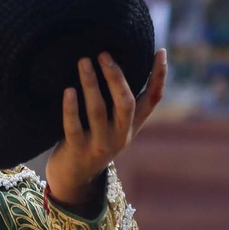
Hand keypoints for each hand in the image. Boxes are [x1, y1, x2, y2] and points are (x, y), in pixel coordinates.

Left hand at [45, 49, 167, 207]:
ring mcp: (100, 144)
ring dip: (91, 84)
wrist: (74, 178)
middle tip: (103, 54)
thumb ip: (118, 102)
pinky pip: (74, 127)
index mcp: (132, 126)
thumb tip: (117, 63)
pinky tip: (68, 90)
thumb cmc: (93, 140)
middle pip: (126, 103)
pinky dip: (71, 108)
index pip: (153, 100)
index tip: (161, 51)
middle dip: (116, 77)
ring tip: (83, 62)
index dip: (159, 77)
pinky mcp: (78, 150)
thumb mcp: (112, 125)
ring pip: (98, 111)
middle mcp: (120, 135)